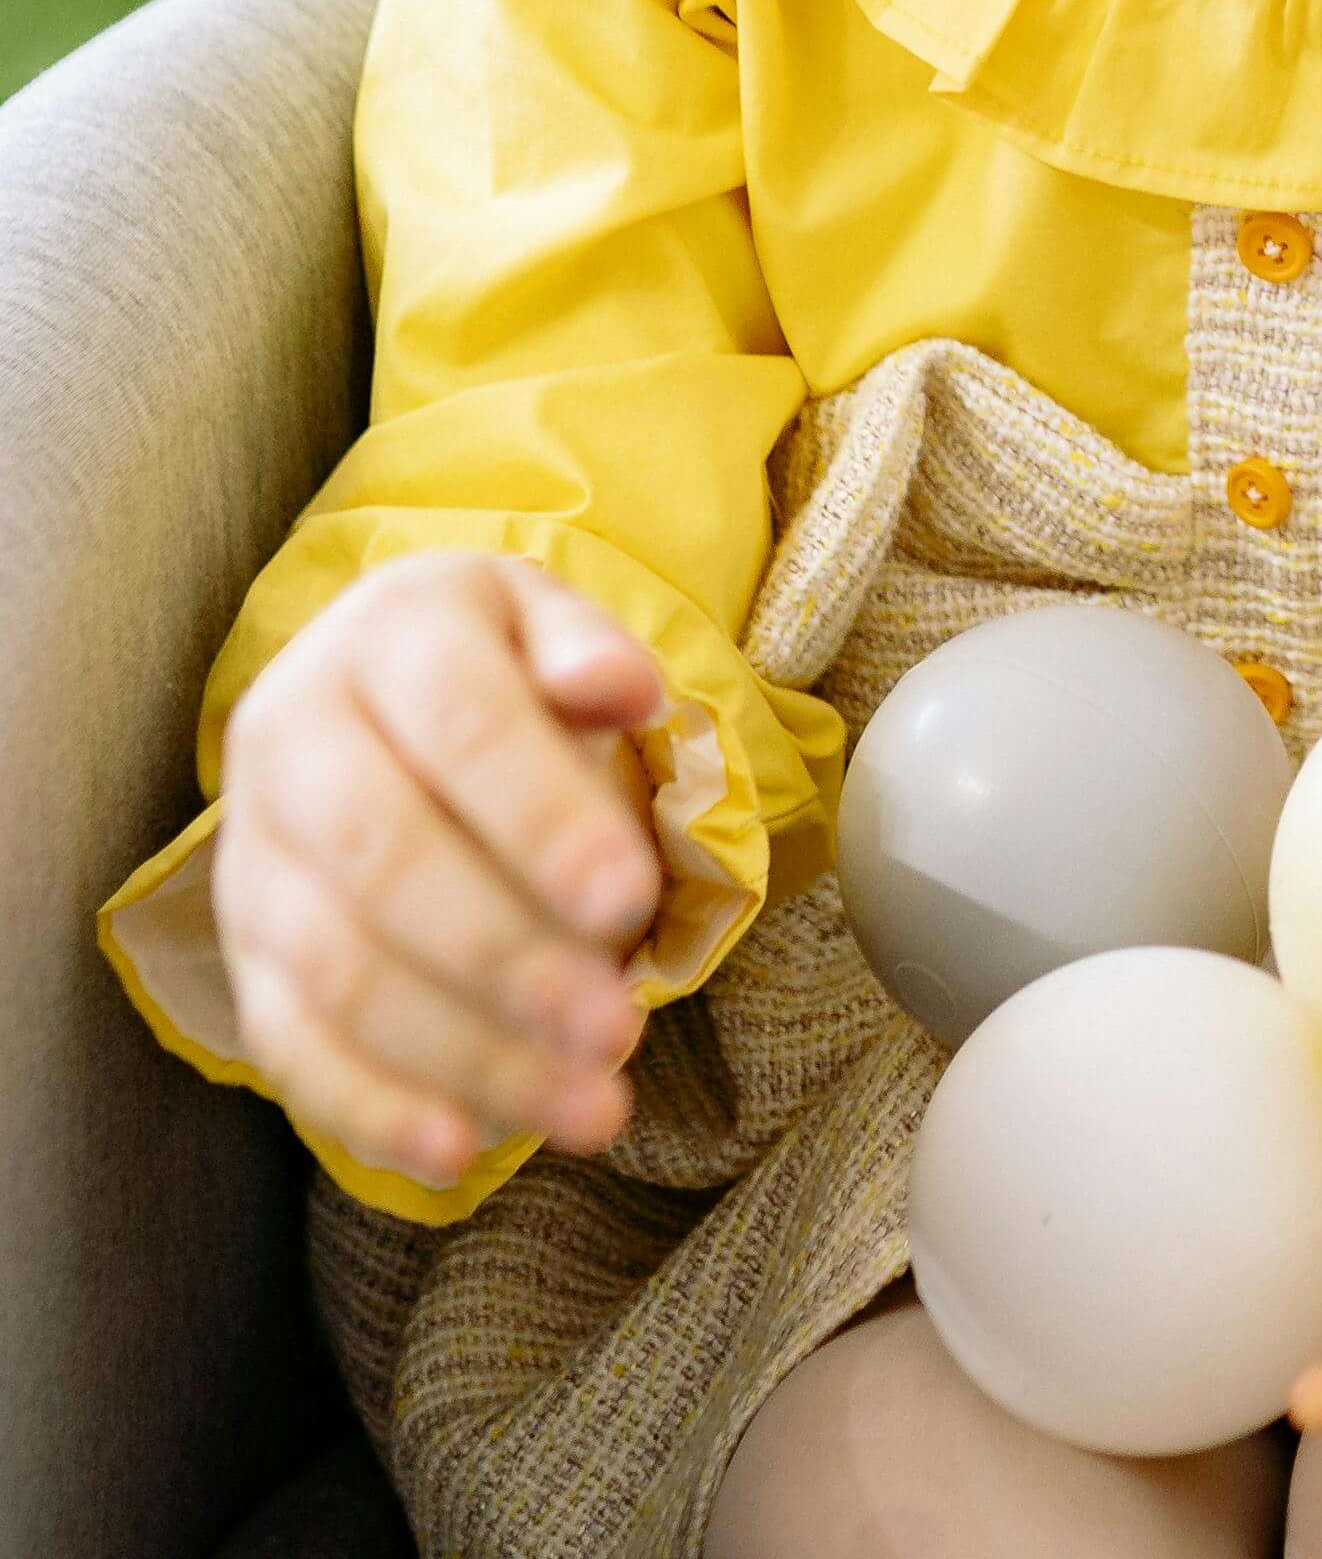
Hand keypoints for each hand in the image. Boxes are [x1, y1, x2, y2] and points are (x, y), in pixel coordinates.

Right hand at [207, 550, 670, 1187]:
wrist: (375, 681)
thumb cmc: (494, 659)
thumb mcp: (544, 618)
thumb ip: (585, 650)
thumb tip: (622, 689)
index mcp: (383, 641)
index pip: (462, 728)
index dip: (541, 818)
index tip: (630, 900)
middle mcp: (292, 745)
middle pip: (387, 865)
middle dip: (507, 958)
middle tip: (619, 1028)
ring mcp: (254, 860)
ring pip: (340, 973)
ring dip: (465, 1054)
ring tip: (590, 1106)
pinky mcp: (244, 955)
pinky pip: (288, 1043)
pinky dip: (369, 1108)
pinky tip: (459, 1150)